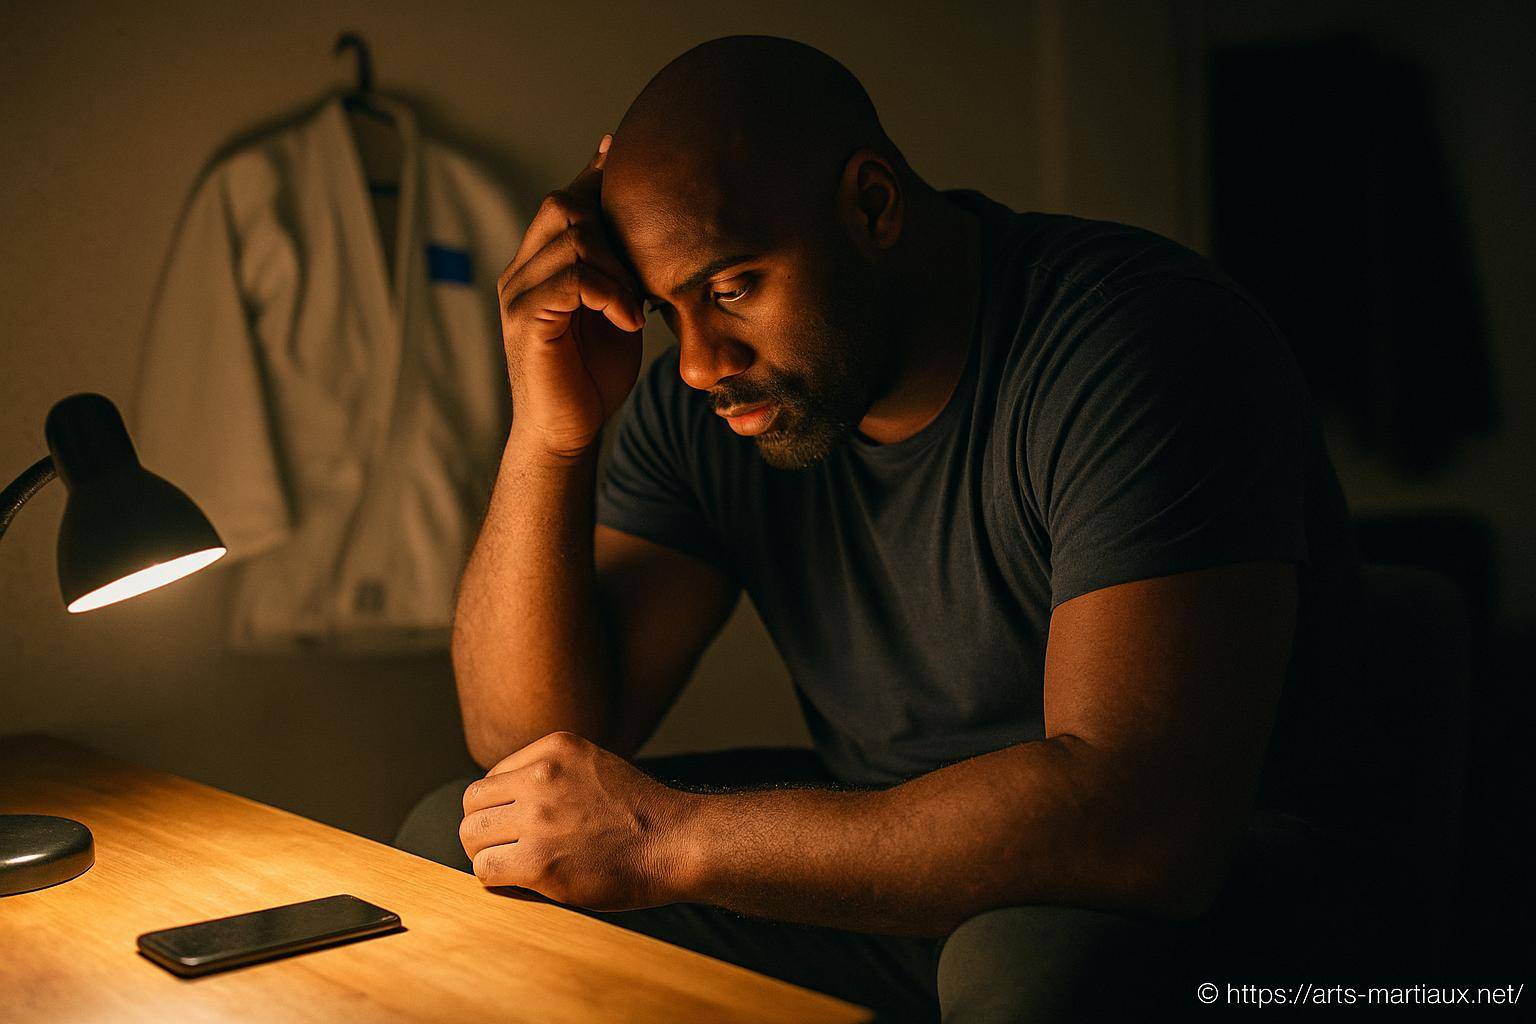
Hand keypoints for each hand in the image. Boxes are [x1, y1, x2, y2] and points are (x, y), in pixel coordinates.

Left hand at [459, 731, 697, 909]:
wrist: (677, 843)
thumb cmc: (641, 815)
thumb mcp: (594, 767)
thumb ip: (551, 773)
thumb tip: (503, 802)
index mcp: (556, 747)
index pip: (493, 776)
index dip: (502, 806)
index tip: (521, 825)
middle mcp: (542, 776)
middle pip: (473, 803)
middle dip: (485, 828)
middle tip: (508, 847)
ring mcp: (538, 818)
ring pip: (472, 835)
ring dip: (487, 854)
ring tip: (514, 865)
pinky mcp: (538, 861)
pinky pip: (485, 870)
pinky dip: (497, 880)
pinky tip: (523, 882)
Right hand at [497, 134, 645, 458]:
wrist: (569, 432)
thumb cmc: (594, 376)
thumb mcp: (615, 309)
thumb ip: (619, 271)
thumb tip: (652, 229)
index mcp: (540, 264)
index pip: (564, 200)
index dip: (595, 176)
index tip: (622, 154)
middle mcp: (521, 270)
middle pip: (565, 204)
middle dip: (615, 229)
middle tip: (640, 279)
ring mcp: (518, 293)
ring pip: (572, 236)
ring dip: (617, 265)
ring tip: (633, 305)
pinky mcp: (526, 320)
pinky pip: (571, 278)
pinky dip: (608, 291)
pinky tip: (626, 319)